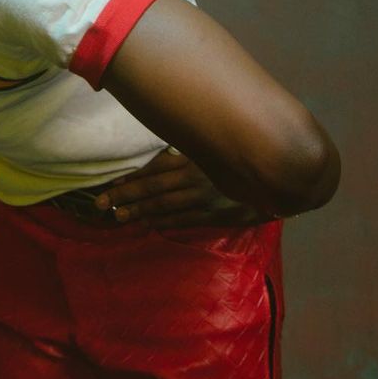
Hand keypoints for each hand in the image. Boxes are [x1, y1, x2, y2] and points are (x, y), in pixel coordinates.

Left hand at [94, 146, 265, 227]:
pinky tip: (148, 226)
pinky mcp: (214, 215)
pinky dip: (164, 223)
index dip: (132, 177)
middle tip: (101, 204)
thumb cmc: (240, 163)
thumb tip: (163, 156)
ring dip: (140, 211)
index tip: (111, 184)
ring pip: (165, 205)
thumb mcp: (213, 152)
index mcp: (192, 159)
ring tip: (118, 217)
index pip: (155, 168)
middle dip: (125, 195)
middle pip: (153, 187)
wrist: (276, 179)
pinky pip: (184, 220)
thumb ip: (190, 154)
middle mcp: (194, 177)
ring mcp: (203, 197)